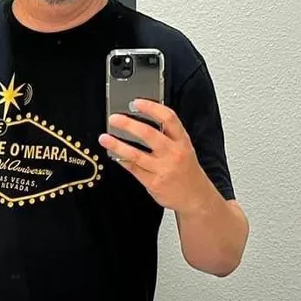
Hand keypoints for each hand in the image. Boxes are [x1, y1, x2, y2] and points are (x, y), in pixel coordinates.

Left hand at [99, 99, 211, 213]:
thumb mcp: (184, 148)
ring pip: (136, 154)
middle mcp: (173, 153)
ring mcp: (163, 169)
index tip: (136, 102)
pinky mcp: (154, 183)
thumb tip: (140, 119)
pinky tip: (114, 155)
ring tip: (104, 138)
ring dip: (117, 145)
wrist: (196, 198)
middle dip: (129, 125)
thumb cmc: (186, 170)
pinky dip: (122, 160)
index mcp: (182, 141)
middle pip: (149, 134)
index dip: (151, 108)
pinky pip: (134, 169)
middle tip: (114, 119)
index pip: (168, 118)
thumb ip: (167, 135)